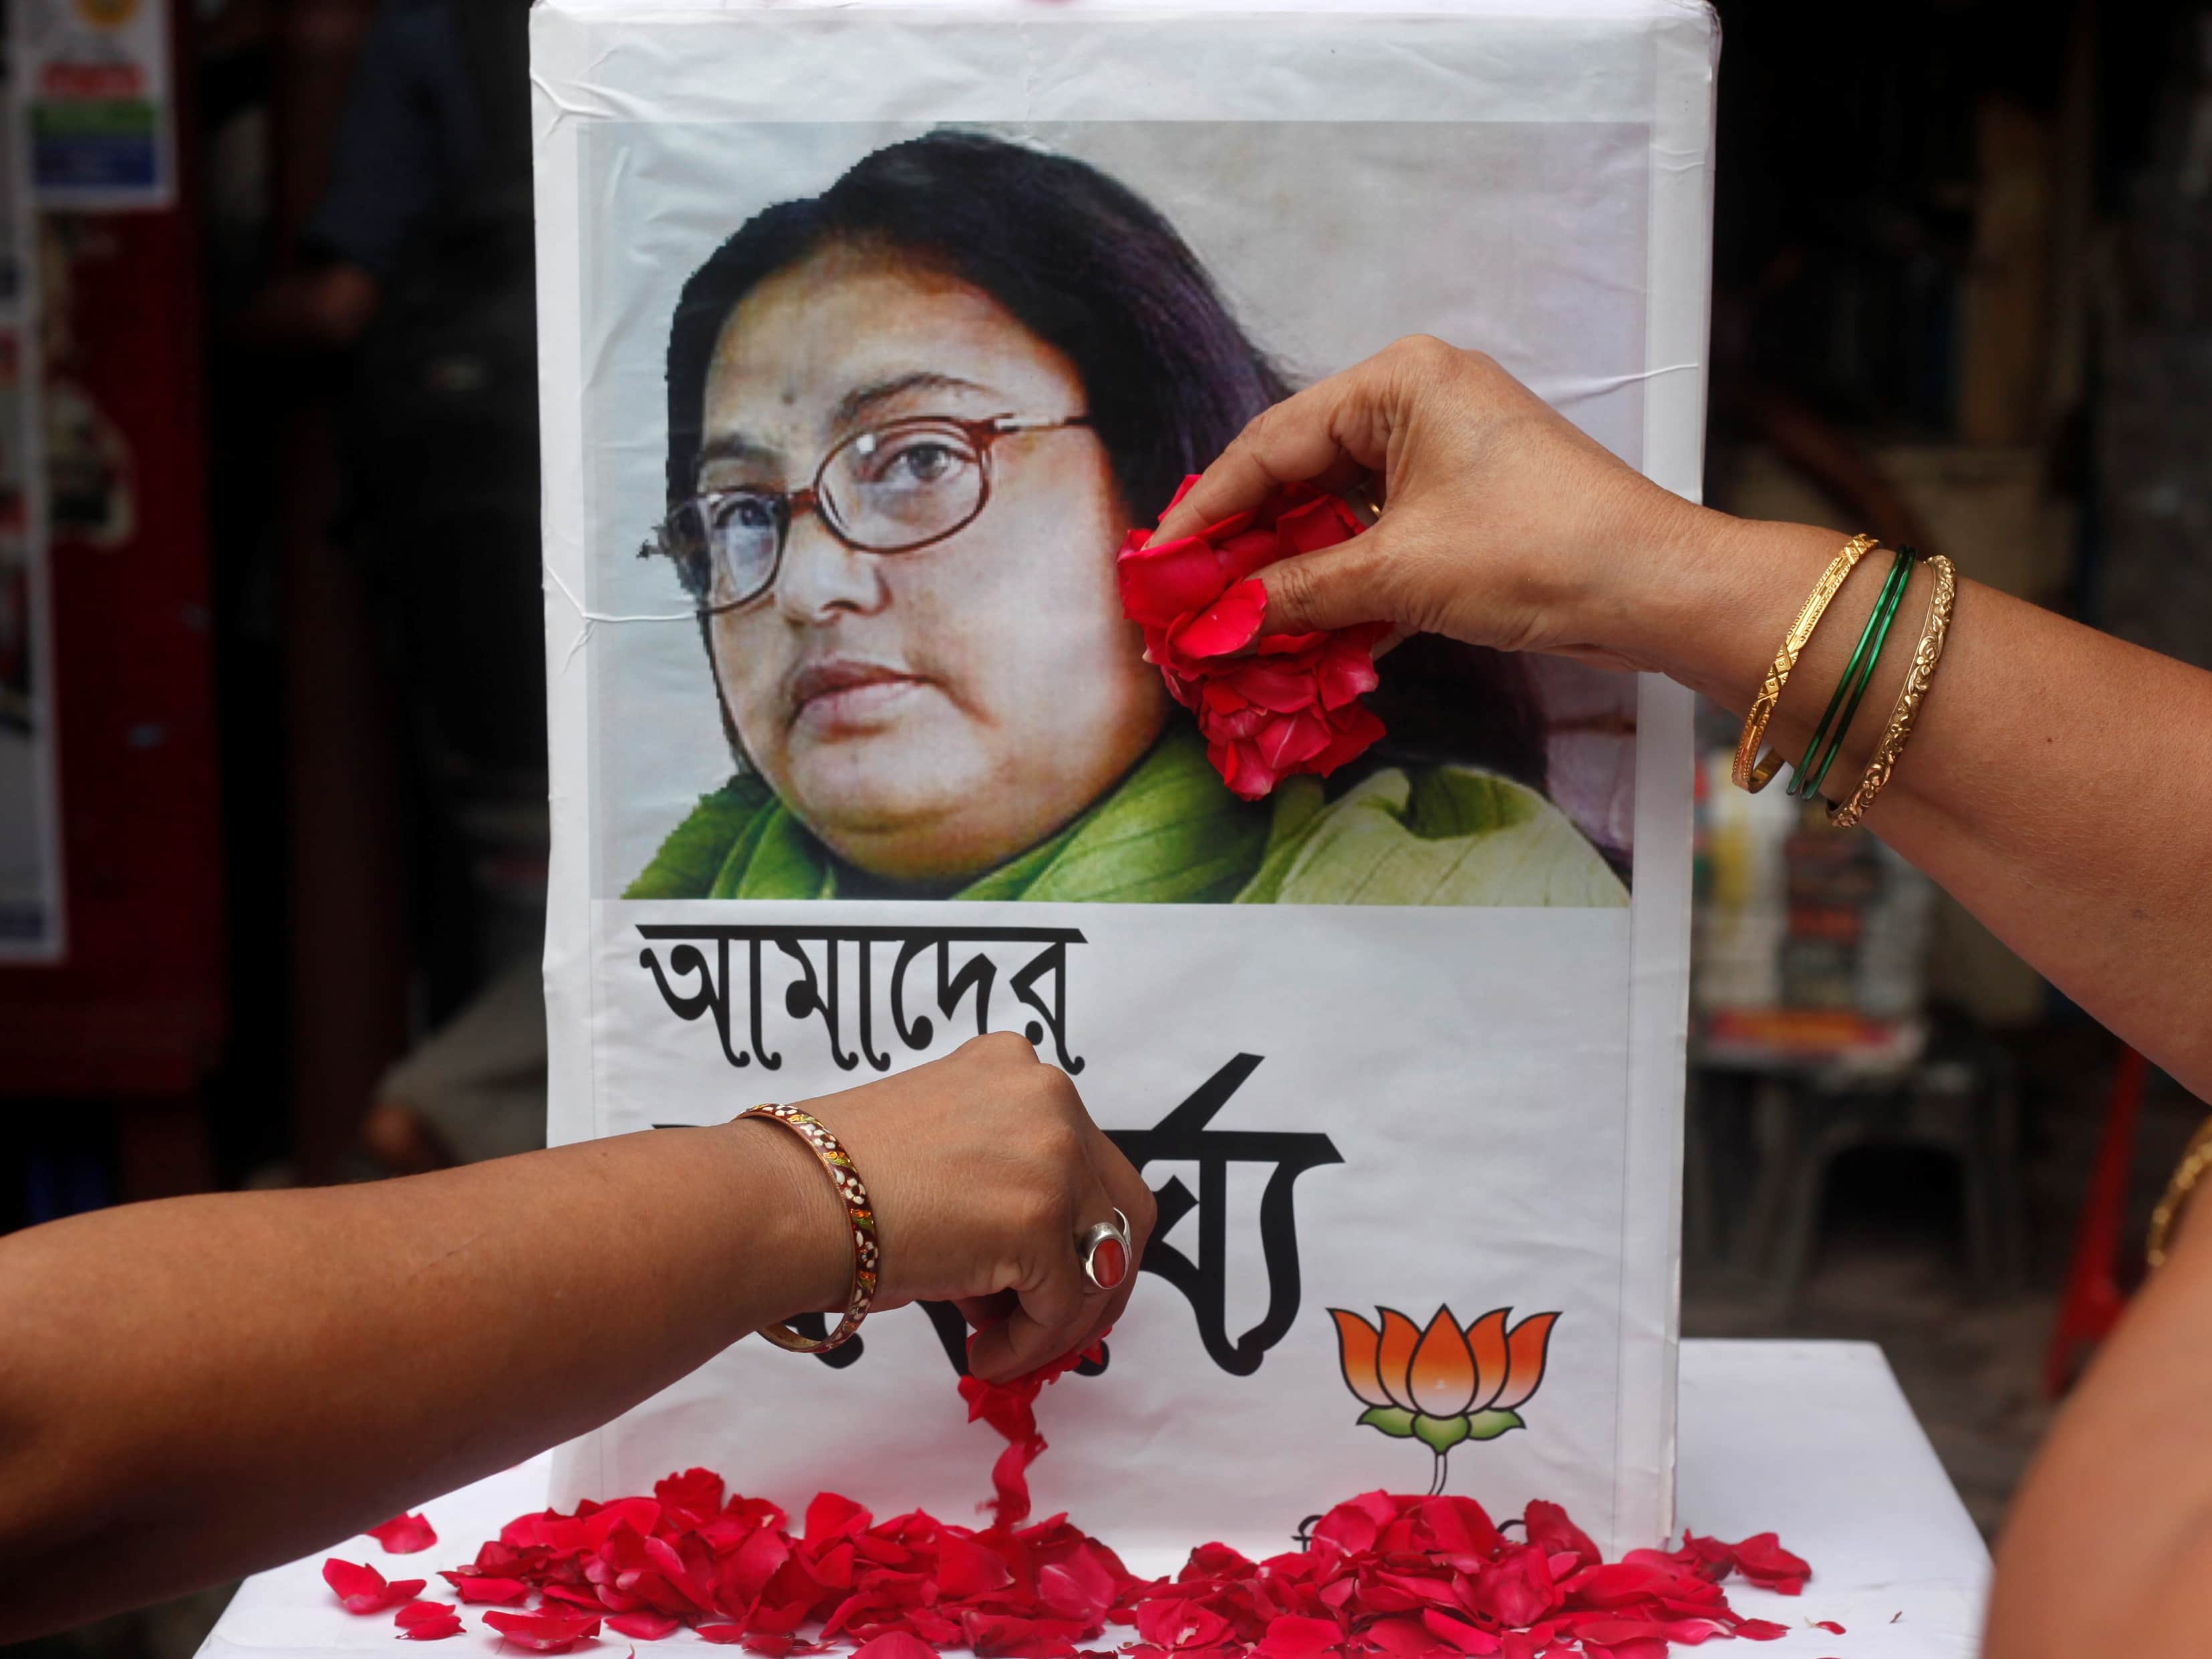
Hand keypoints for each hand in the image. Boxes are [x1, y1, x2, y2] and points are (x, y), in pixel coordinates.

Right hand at [788, 1033, 1155, 1382]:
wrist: (787, 1199)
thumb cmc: (836, 1185)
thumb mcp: (940, 1154)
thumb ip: (1000, 1181)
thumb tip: (1040, 1267)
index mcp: (1017, 1068)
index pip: (1086, 1156)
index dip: (1075, 1228)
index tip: (1047, 1277)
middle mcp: (1049, 1096)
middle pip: (1123, 1204)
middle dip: (1097, 1277)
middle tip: (1051, 1323)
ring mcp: (1052, 1154)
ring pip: (1105, 1261)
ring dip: (1061, 1320)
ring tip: (999, 1346)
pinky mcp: (1039, 1219)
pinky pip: (1063, 1305)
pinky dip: (1031, 1344)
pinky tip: (982, 1356)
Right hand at [1151, 336, 1714, 674]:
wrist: (1653, 589)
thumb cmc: (1535, 550)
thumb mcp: (1398, 572)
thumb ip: (1297, 592)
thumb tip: (1216, 623)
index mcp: (1397, 383)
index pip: (1270, 444)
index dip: (1206, 510)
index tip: (1155, 563)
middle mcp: (1415, 403)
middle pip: (1298, 477)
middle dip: (1244, 547)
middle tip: (1184, 603)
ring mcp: (1440, 456)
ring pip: (1335, 515)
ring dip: (1289, 575)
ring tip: (1228, 625)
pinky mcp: (1461, 508)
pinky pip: (1376, 540)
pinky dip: (1340, 586)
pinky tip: (1295, 635)